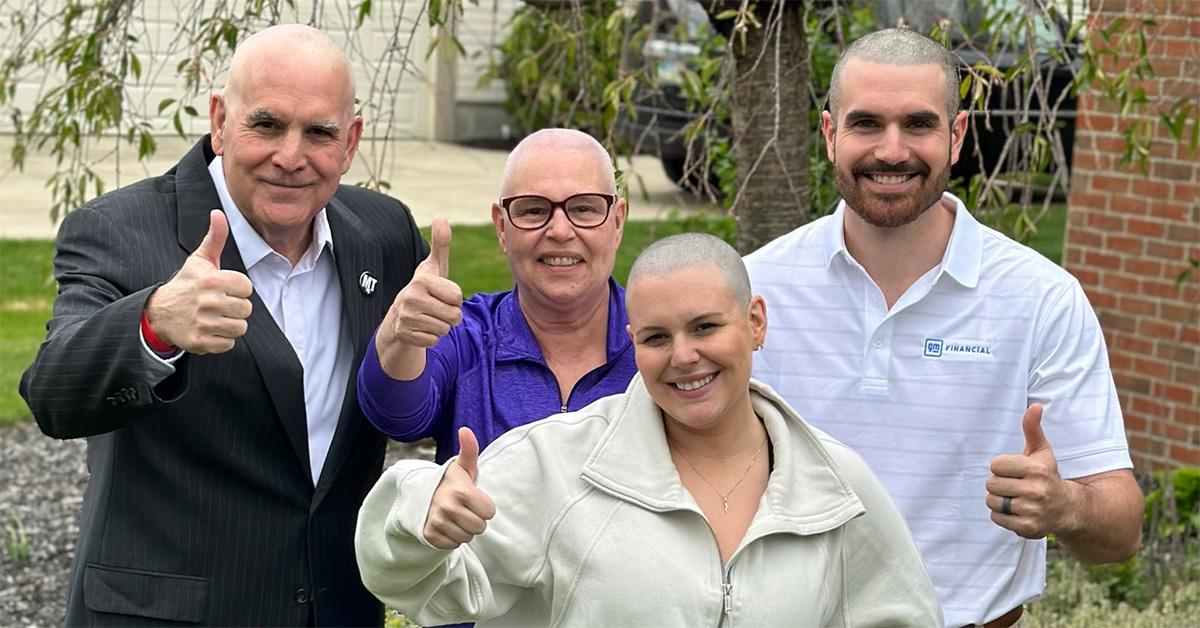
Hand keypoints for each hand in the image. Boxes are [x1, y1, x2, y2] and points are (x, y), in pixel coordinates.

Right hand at [144, 210, 253, 353]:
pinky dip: (222, 340)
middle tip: (220, 305)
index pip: (247, 288)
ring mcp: (203, 323)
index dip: (239, 289)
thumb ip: (214, 238)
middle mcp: (208, 302)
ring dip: (231, 325)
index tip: (225, 289)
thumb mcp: (199, 260)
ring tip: (216, 318)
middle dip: (236, 308)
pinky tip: (210, 330)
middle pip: (246, 309)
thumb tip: (218, 213)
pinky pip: (228, 344)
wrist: (158, 313)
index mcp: (211, 280)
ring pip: (240, 328)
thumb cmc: (186, 284)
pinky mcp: (200, 342)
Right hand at [376, 217, 462, 376]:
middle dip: (450, 315)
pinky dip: (431, 337)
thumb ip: (440, 244)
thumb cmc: (424, 288)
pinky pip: (433, 341)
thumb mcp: (433, 267)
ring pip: (444, 329)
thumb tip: (441, 217)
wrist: (399, 316)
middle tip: (436, 308)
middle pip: (454, 315)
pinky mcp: (405, 336)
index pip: (457, 297)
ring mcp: (406, 318)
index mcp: (421, 281)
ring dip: (441, 326)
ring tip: (428, 317)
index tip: (441, 294)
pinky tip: (421, 328)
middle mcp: (411, 298)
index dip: (454, 298)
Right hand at [423, 427, 495, 549]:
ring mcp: (437, 522)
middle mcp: (448, 507)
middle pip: (480, 527)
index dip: (485, 506)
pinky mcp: (430, 535)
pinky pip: (453, 545)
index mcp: (461, 491)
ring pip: (467, 538)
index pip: (490, 512)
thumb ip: (469, 449)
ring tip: (455, 516)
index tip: (474, 499)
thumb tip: (465, 430)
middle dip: (475, 519)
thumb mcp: (463, 466)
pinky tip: (447, 525)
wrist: (422, 495)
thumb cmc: (451, 481)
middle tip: (464, 508)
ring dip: (464, 530)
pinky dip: (452, 538)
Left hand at [985, 404, 1075, 538]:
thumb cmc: (1048, 476)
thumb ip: (1033, 429)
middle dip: (999, 483)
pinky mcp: (1027, 528)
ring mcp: (1032, 511)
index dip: (1002, 467)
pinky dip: (1002, 515)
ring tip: (1016, 498)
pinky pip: (996, 518)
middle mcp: (1036, 491)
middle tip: (1015, 486)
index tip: (1016, 470)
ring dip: (999, 500)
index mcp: (1036, 470)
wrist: (1067, 509)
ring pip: (991, 501)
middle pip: (991, 483)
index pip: (995, 464)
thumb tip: (1034, 406)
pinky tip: (1017, 511)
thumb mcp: (1042, 451)